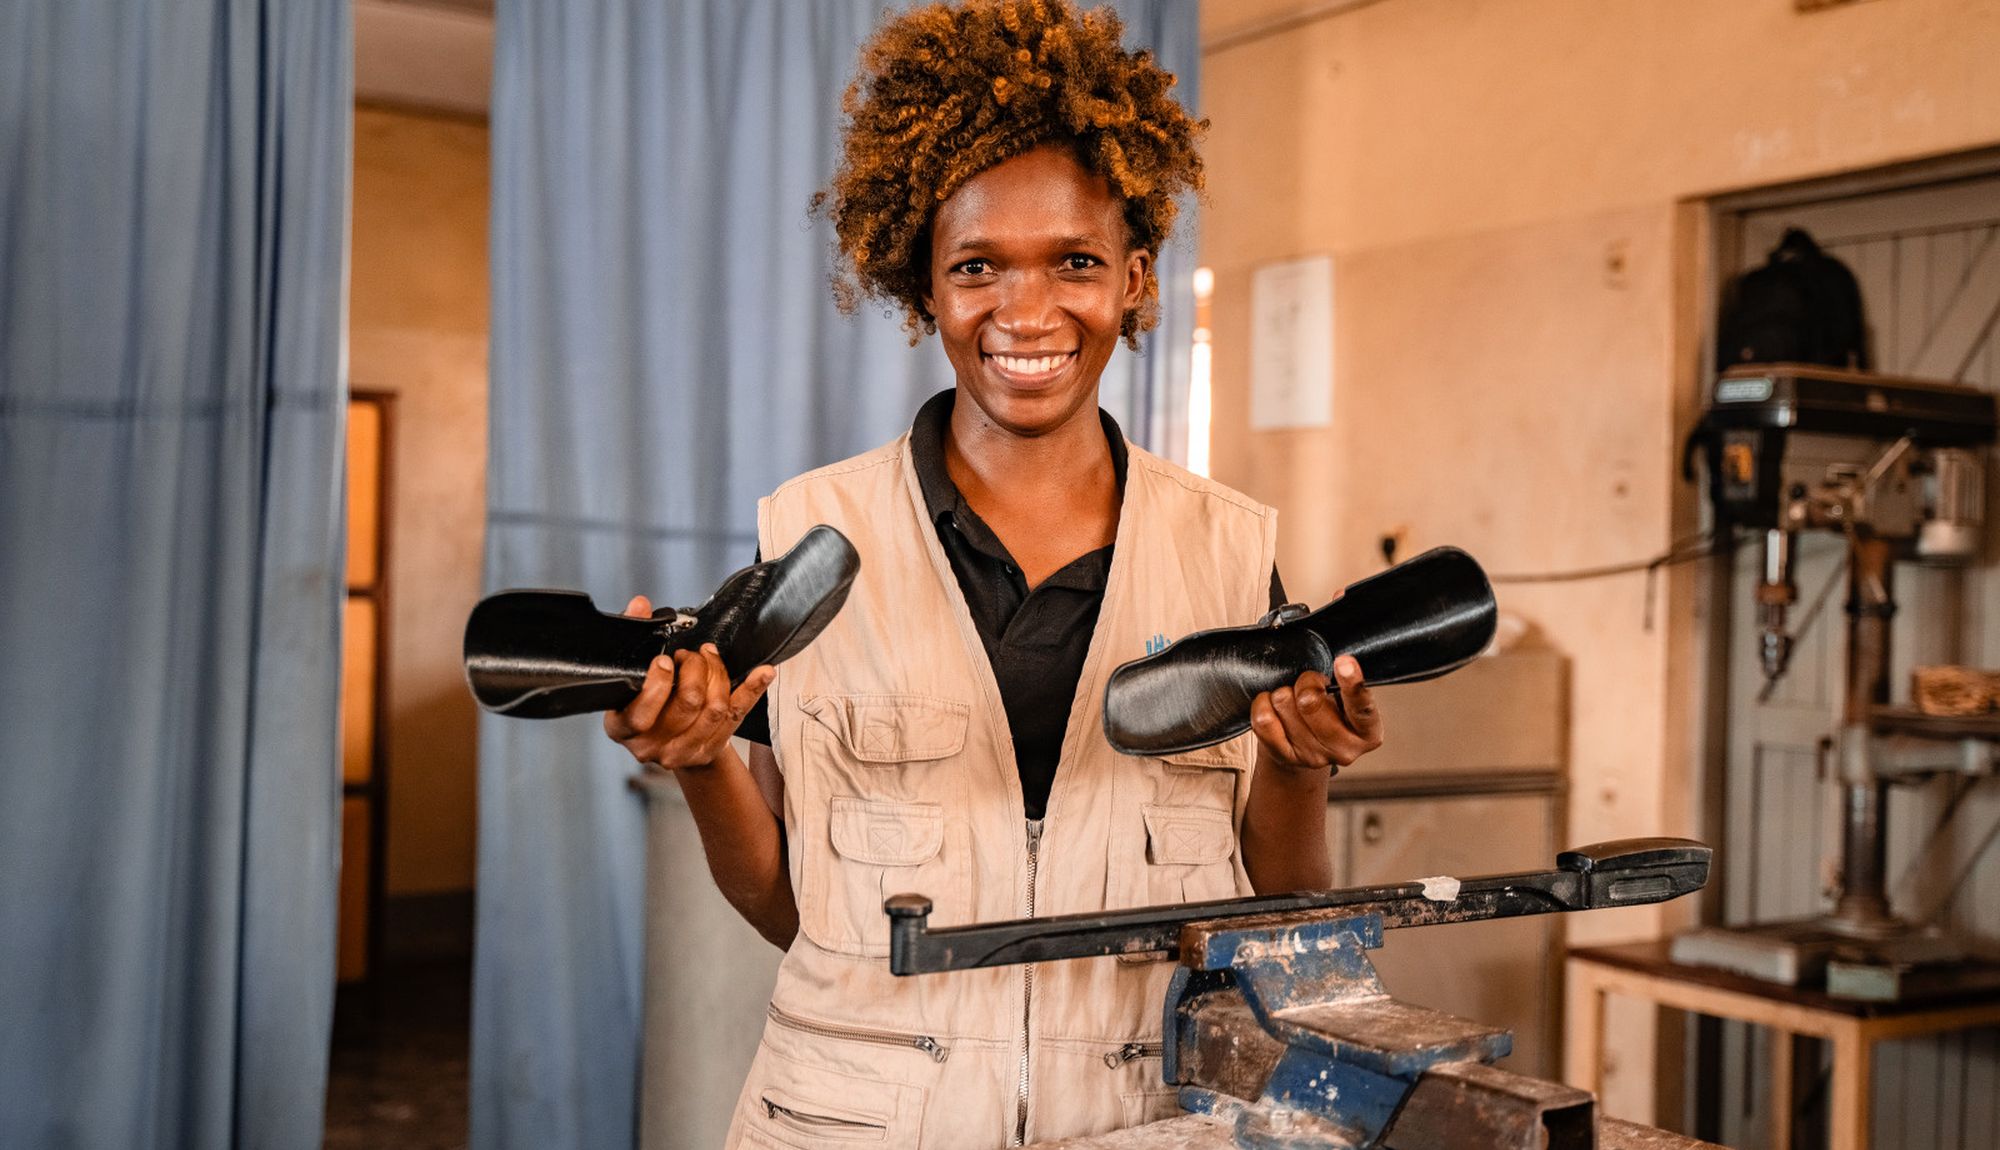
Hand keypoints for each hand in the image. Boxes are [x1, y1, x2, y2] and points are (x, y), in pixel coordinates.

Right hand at [602, 595, 773, 770]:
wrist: (658, 741)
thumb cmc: (639, 702)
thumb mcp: (627, 675)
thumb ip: (632, 636)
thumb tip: (640, 605)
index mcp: (623, 729)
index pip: (641, 715)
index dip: (658, 684)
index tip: (665, 660)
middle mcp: (651, 746)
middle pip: (687, 704)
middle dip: (695, 669)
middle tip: (691, 655)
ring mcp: (682, 752)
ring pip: (714, 710)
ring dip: (718, 674)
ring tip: (709, 657)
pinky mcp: (710, 749)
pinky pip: (737, 715)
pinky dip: (753, 690)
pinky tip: (763, 672)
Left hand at [1249, 655, 1381, 773]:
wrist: (1308, 747)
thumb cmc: (1332, 714)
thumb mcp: (1347, 699)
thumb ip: (1345, 686)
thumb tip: (1341, 664)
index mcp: (1368, 733)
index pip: (1362, 708)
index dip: (1352, 683)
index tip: (1344, 662)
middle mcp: (1344, 750)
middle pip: (1310, 701)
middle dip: (1306, 682)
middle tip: (1309, 686)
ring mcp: (1314, 757)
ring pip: (1284, 704)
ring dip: (1284, 694)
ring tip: (1293, 701)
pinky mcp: (1286, 758)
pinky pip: (1263, 721)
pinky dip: (1263, 704)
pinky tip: (1272, 706)